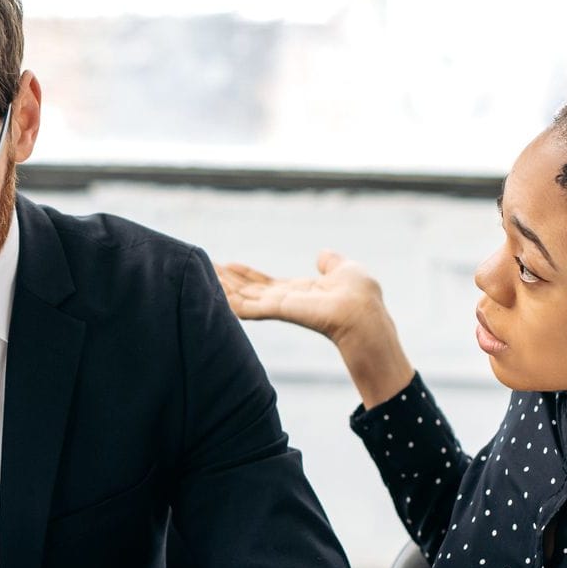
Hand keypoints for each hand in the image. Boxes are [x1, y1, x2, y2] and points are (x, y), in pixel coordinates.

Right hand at [217, 250, 386, 344]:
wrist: (362, 312)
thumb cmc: (360, 295)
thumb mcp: (344, 269)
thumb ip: (330, 262)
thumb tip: (322, 254)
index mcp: (299, 292)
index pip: (265, 284)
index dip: (246, 274)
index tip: (228, 264)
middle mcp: (285, 301)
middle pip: (249, 290)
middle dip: (227, 279)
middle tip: (206, 267)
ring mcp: (279, 307)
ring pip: (242, 297)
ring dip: (222, 285)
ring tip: (204, 272)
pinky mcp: (277, 310)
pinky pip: (246, 306)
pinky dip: (228, 299)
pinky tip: (214, 289)